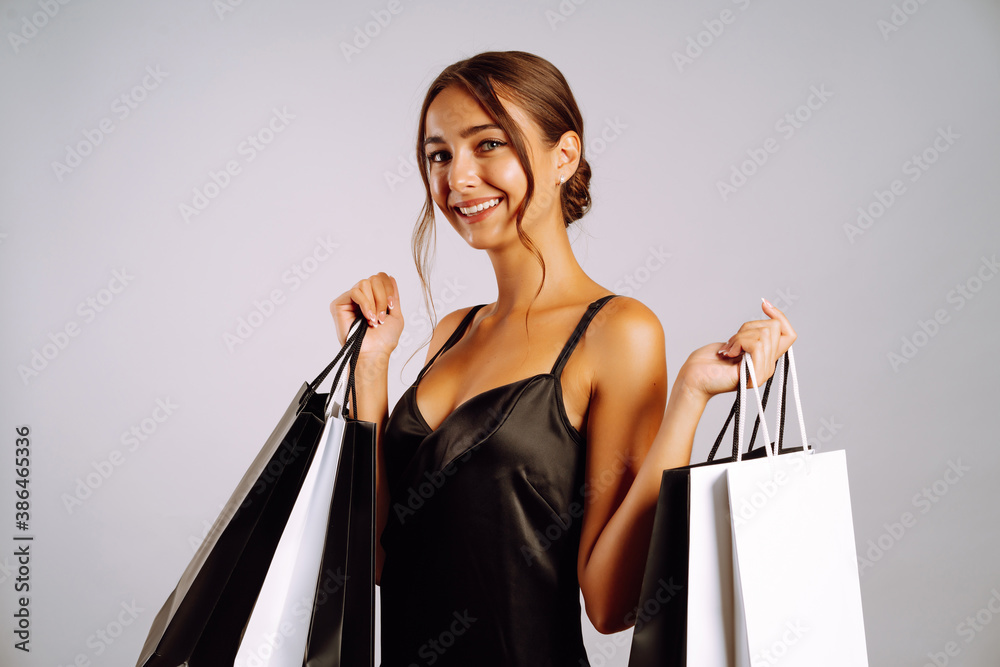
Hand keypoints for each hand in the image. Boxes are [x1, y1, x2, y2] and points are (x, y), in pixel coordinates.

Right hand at [329, 272, 402, 357]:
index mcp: (373, 298)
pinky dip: (365, 304)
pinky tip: (367, 317)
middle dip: (382, 297)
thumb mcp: (395, 314)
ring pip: (365, 283)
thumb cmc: (384, 339)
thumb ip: (393, 296)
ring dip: (374, 302)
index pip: (380, 279)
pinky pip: (355, 292)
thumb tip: (391, 277)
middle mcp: (360, 297)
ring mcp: (349, 300)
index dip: (389, 289)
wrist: (374, 353)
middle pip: (374, 279)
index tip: (392, 307)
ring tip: (374, 320)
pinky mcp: (339, 304)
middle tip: (382, 317)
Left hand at [678, 298, 796, 399]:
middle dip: (748, 327)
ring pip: (764, 334)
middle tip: (731, 343)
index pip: (789, 334)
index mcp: (766, 357)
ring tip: (727, 349)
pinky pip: (757, 345)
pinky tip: (727, 353)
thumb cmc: (708, 360)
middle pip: (774, 328)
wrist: (693, 378)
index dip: (780, 316)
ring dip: (740, 337)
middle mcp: (768, 365)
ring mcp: (763, 371)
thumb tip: (769, 313)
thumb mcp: (735, 341)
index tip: (764, 304)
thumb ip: (753, 334)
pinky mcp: (754, 375)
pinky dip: (738, 343)